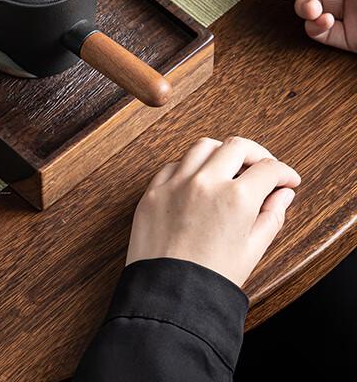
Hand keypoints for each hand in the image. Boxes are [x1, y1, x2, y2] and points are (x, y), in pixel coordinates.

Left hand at [126, 137, 300, 286]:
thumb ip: (271, 215)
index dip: (284, 173)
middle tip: (263, 168)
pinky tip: (198, 181)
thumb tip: (283, 193)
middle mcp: (205, 182)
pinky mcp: (153, 190)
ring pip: (203, 146)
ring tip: (230, 168)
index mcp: (236, 198)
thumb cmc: (212, 278)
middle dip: (256, 154)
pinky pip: (174, 165)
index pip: (268, 168)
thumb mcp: (253, 249)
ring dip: (221, 152)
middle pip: (236, 145)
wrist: (170, 294)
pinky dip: (190, 167)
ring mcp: (176, 183)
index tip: (287, 180)